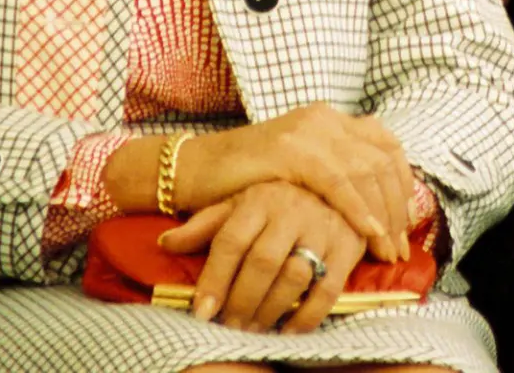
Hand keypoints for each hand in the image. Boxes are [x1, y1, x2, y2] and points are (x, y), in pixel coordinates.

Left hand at [160, 180, 366, 332]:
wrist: (336, 183)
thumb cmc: (276, 201)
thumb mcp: (239, 204)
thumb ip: (205, 225)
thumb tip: (165, 243)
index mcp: (261, 197)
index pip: (232, 240)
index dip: (214, 279)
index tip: (202, 312)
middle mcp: (292, 208)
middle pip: (262, 262)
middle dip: (241, 301)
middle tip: (229, 327)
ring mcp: (323, 225)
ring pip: (294, 276)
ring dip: (270, 311)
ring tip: (253, 329)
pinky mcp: (348, 245)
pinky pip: (328, 289)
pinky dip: (307, 316)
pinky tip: (288, 330)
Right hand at [173, 105, 412, 262]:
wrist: (195, 170)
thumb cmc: (246, 179)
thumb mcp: (299, 170)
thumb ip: (333, 175)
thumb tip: (376, 208)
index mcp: (331, 120)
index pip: (386, 146)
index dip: (403, 185)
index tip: (406, 223)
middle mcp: (325, 119)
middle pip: (382, 161)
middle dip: (397, 207)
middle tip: (399, 248)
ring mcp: (309, 131)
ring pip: (366, 171)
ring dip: (382, 216)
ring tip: (386, 252)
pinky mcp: (292, 150)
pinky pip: (337, 182)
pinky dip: (358, 209)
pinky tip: (369, 233)